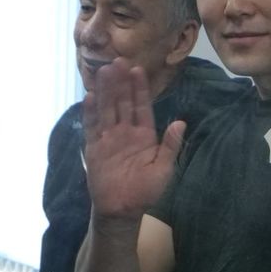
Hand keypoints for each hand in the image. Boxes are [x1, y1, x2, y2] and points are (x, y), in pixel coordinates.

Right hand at [83, 58, 185, 221]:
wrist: (122, 211)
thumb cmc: (146, 192)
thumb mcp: (164, 169)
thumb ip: (170, 145)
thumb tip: (180, 122)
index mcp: (144, 135)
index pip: (142, 106)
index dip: (140, 88)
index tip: (137, 70)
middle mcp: (126, 132)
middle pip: (123, 102)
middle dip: (121, 82)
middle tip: (118, 60)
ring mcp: (109, 138)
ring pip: (107, 109)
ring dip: (106, 90)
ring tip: (104, 70)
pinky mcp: (94, 148)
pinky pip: (92, 127)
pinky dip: (91, 112)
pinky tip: (90, 96)